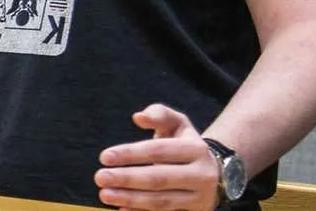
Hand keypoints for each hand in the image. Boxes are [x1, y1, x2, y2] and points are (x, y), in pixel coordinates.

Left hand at [95, 104, 219, 210]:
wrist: (216, 174)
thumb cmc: (185, 145)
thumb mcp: (178, 124)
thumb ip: (159, 114)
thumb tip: (138, 117)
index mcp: (196, 149)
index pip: (158, 151)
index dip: (130, 154)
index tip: (104, 157)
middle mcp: (202, 175)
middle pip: (159, 178)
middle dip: (127, 178)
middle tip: (99, 177)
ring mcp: (200, 198)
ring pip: (162, 201)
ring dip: (131, 199)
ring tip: (105, 194)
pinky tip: (121, 209)